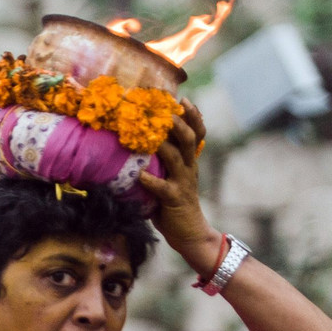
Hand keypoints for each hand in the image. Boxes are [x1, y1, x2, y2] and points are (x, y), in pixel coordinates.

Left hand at [136, 103, 222, 277]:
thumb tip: (135, 141)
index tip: (183, 98)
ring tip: (152, 134)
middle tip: (168, 108)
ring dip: (165, 144)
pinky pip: (162, 187)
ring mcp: (183, 182)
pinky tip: (139, 175)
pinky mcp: (174, 199)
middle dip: (180, 122)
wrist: (190, 232)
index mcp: (188, 160)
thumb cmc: (173, 202)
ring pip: (178, 158)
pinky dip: (150, 180)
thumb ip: (160, 161)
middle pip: (190, 139)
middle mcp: (189, 167)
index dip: (193, 116)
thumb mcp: (170, 176)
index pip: (196, 133)